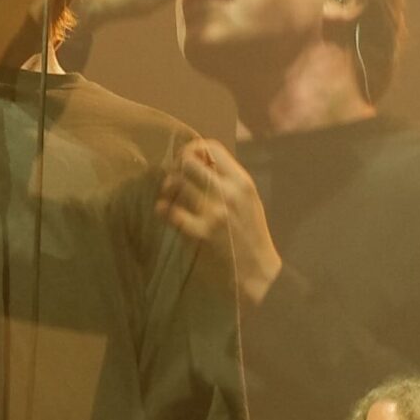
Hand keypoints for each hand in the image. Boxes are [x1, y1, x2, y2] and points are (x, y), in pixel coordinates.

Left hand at [158, 138, 283, 303]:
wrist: (257, 271)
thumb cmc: (251, 234)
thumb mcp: (248, 200)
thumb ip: (228, 180)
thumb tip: (200, 161)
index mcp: (242, 182)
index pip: (212, 148)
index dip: (194, 148)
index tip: (187, 159)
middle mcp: (227, 192)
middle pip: (189, 161)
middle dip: (177, 166)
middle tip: (174, 176)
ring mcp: (213, 212)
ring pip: (176, 183)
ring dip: (168, 187)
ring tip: (168, 195)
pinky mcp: (199, 233)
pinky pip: (170, 211)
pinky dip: (163, 208)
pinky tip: (164, 211)